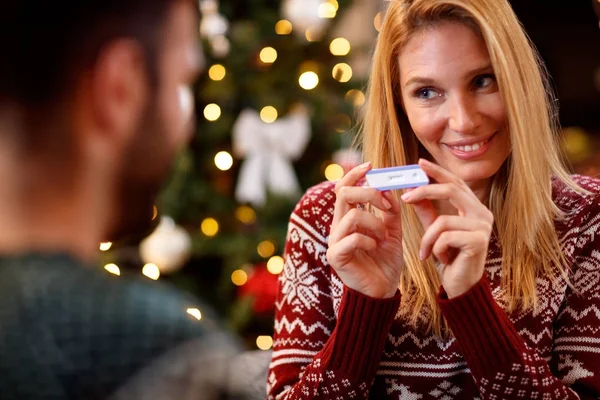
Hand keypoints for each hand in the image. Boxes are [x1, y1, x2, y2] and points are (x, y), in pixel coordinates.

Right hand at [326, 162, 402, 298]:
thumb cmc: (384, 261)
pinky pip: (353, 237)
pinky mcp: (336, 256)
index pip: (342, 187)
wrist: (383, 291)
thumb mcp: (392, 231)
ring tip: (384, 237)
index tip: (370, 166)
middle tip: (386, 204)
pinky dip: (369, 240)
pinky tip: (375, 249)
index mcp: (347, 218)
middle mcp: (337, 226)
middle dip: (369, 193)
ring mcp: (334, 241)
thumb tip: (389, 189)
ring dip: (375, 223)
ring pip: (352, 215)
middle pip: (344, 193)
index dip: (354, 173)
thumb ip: (390, 211)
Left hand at [401, 159, 492, 297]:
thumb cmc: (449, 257)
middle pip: (452, 190)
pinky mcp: (479, 241)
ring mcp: (483, 227)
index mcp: (473, 207)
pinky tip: (442, 259)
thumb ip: (426, 210)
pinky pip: (445, 237)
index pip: (455, 182)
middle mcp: (483, 213)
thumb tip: (411, 188)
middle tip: (405, 197)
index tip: (418, 163)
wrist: (461, 286)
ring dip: (428, 239)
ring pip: (443, 221)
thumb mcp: (434, 230)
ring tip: (426, 252)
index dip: (437, 171)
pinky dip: (436, 249)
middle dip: (425, 191)